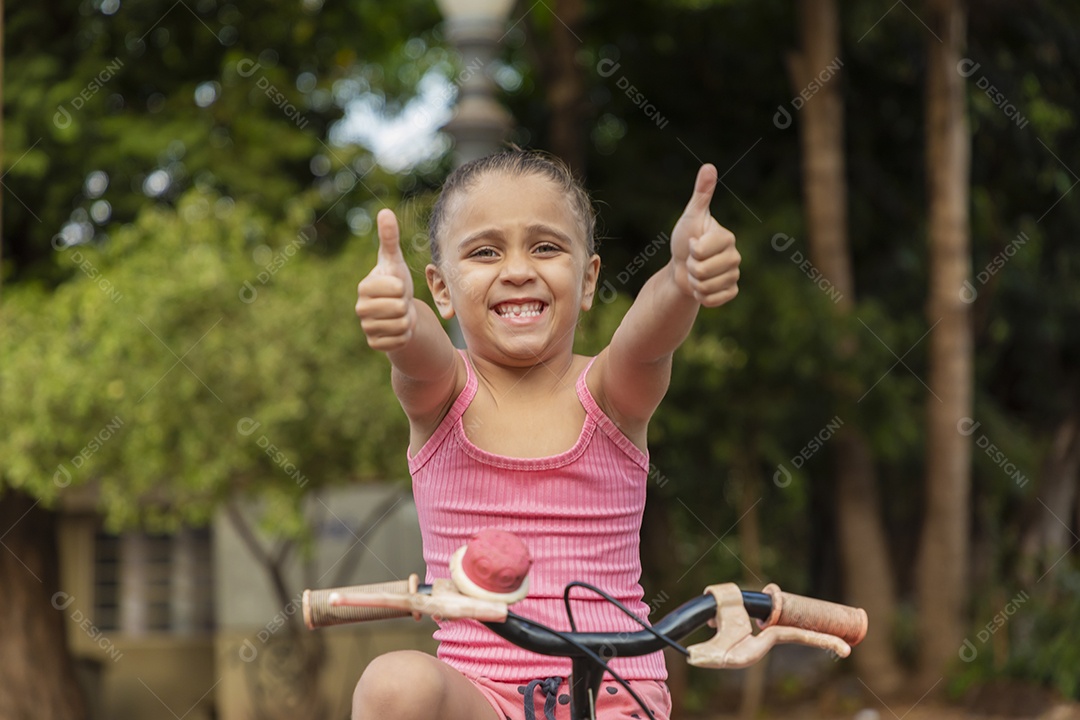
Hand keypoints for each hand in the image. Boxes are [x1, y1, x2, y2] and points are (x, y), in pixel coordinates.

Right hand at [355, 209, 416, 350]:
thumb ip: (390, 238)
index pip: (396, 288)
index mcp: (364, 287)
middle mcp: (360, 308)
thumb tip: (385, 211)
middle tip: (400, 302)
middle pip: (399, 308)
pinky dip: (406, 334)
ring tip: (400, 314)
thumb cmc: (396, 282)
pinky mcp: (375, 344)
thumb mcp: (395, 261)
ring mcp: (367, 327)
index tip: (397, 286)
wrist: (400, 310)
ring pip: (401, 324)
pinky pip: (401, 339)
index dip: (403, 287)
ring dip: (407, 319)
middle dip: (406, 304)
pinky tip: (398, 328)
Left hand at [670, 164, 740, 306]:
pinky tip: (702, 287)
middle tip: (692, 260)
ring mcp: (734, 275)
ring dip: (694, 282)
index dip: (690, 249)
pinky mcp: (730, 292)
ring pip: (706, 286)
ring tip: (695, 272)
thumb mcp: (691, 216)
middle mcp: (735, 256)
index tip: (692, 244)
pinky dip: (702, 296)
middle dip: (690, 267)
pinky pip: (714, 300)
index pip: (701, 250)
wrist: (680, 267)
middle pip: (702, 271)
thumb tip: (709, 166)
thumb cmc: (684, 239)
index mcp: (727, 237)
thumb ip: (701, 193)